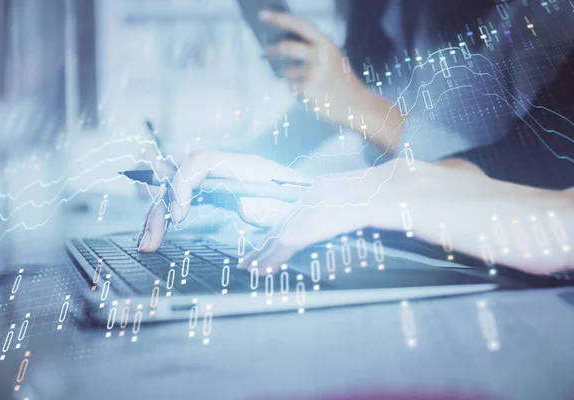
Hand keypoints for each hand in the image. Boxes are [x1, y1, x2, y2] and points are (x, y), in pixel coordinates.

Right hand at [137, 150, 308, 251]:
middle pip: (178, 176)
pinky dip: (168, 216)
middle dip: (160, 209)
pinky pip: (183, 198)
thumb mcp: (286, 205)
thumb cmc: (300, 202)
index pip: (199, 160)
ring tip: (147, 244)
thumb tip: (245, 208)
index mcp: (242, 165)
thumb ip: (267, 205)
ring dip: (157, 215)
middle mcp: (224, 168)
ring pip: (174, 189)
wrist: (309, 200)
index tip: (180, 217)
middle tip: (150, 243)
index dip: (183, 184)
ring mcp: (217, 178)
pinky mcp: (214, 191)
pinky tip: (157, 234)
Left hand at [239, 164, 399, 274]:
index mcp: (321, 189)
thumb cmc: (386, 195)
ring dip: (262, 256)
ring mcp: (305, 213)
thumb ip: (357, 206)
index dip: (280, 228)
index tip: (270, 238)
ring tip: (248, 268)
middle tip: (247, 258)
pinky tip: (262, 271)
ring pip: (276, 238)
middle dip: (263, 244)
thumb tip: (364, 212)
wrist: (383, 193)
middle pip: (279, 224)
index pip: (294, 212)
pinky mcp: (304, 230)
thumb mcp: (367, 197)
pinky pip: (282, 248)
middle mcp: (307, 199)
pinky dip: (271, 260)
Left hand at [241, 158, 573, 275]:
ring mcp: (394, 184)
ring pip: (318, 203)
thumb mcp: (445, 217)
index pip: (334, 191)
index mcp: (397, 178)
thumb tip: (394, 225)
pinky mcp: (399, 200)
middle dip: (282, 224)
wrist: (544, 220)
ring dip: (283, 234)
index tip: (276, 238)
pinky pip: (333, 215)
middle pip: (318, 194)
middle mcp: (390, 174)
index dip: (300, 215)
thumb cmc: (499, 227)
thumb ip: (412, 215)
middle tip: (256, 253)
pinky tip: (281, 253)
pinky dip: (300, 235)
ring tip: (259, 261)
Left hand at [260, 11, 403, 149]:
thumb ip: (314, 49)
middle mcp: (320, 57)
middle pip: (286, 47)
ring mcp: (313, 74)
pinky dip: (298, 91)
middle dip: (270, 50)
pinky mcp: (307, 90)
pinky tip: (312, 94)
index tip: (263, 15)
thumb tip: (284, 46)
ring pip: (287, 72)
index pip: (300, 25)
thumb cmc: (343, 82)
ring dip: (291, 77)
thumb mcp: (333, 58)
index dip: (280, 18)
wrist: (357, 105)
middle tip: (264, 53)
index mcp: (326, 45)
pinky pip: (292, 88)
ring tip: (308, 84)